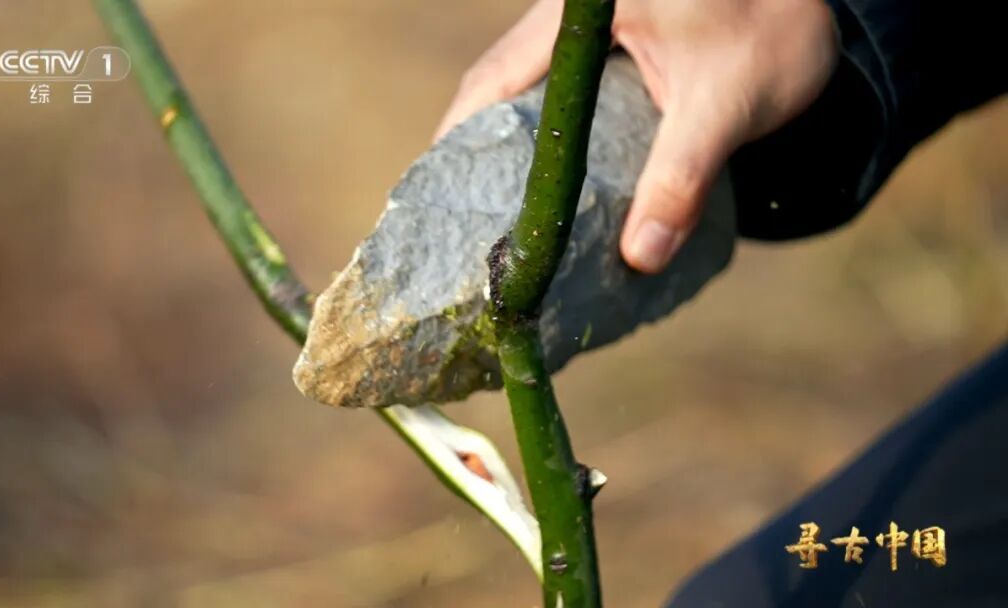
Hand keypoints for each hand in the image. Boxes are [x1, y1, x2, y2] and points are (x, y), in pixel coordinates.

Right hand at [436, 0, 837, 272]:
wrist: (811, 12)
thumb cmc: (774, 35)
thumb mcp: (726, 104)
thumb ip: (681, 177)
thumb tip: (642, 259)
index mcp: (585, 9)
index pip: (496, 75)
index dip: (459, 138)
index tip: (437, 201)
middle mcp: (570, 16)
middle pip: (495, 87)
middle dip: (473, 155)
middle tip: (459, 225)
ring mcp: (582, 34)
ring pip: (521, 97)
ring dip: (506, 156)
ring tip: (490, 221)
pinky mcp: (602, 56)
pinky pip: (554, 103)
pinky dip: (543, 150)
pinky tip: (542, 196)